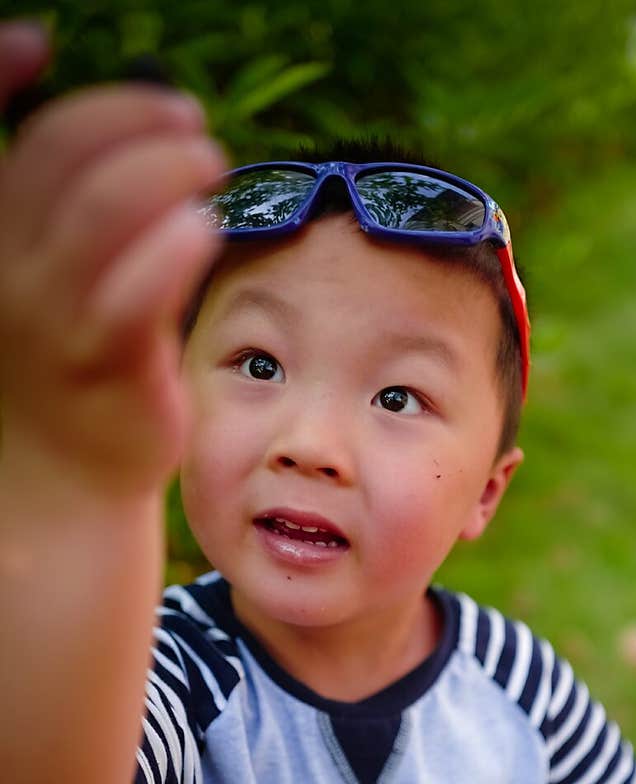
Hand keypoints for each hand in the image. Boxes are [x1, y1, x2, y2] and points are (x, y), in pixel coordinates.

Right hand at [0, 22, 225, 494]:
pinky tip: (205, 229)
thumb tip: (131, 130)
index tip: (39, 40)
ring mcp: (50, 320)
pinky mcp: (107, 365)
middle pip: (58, 153)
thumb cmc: (72, 369)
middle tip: (191, 128)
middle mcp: (5, 272)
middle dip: (132, 119)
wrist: (66, 481)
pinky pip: (137, 288)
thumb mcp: (50, 281)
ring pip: (101, 208)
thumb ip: (70, 210)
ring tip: (208, 164)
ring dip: (166, 167)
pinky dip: (176, 243)